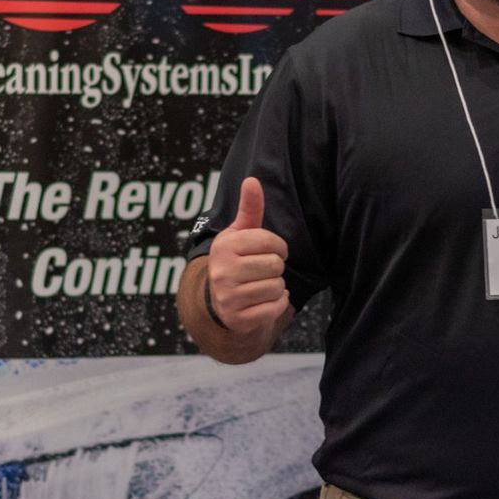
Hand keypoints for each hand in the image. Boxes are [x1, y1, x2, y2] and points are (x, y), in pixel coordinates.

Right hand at [206, 177, 289, 335]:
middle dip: (276, 267)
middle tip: (265, 270)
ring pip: (276, 287)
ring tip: (263, 285)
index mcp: (224, 246)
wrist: (220, 302)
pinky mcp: (238, 319)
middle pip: (275, 265)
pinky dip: (277, 304)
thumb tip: (252, 180)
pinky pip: (275, 308)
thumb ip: (250, 208)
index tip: (270, 251)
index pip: (270, 242)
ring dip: (276, 286)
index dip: (278, 247)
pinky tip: (265, 300)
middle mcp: (222, 272)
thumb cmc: (236, 260)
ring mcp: (228, 297)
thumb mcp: (240, 233)